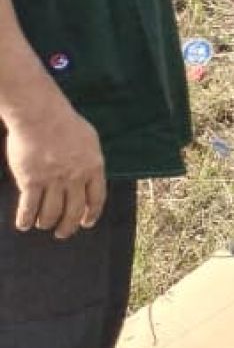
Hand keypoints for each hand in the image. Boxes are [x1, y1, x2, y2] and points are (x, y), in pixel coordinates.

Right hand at [6, 99, 103, 238]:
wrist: (41, 115)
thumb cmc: (64, 123)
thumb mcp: (89, 140)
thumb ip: (90, 160)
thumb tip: (91, 175)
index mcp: (93, 167)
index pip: (96, 198)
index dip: (91, 214)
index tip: (86, 223)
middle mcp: (75, 177)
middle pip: (74, 211)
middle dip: (68, 226)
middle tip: (62, 233)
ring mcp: (53, 180)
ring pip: (51, 213)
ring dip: (46, 223)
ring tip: (42, 225)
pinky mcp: (31, 181)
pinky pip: (29, 207)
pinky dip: (26, 219)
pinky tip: (23, 224)